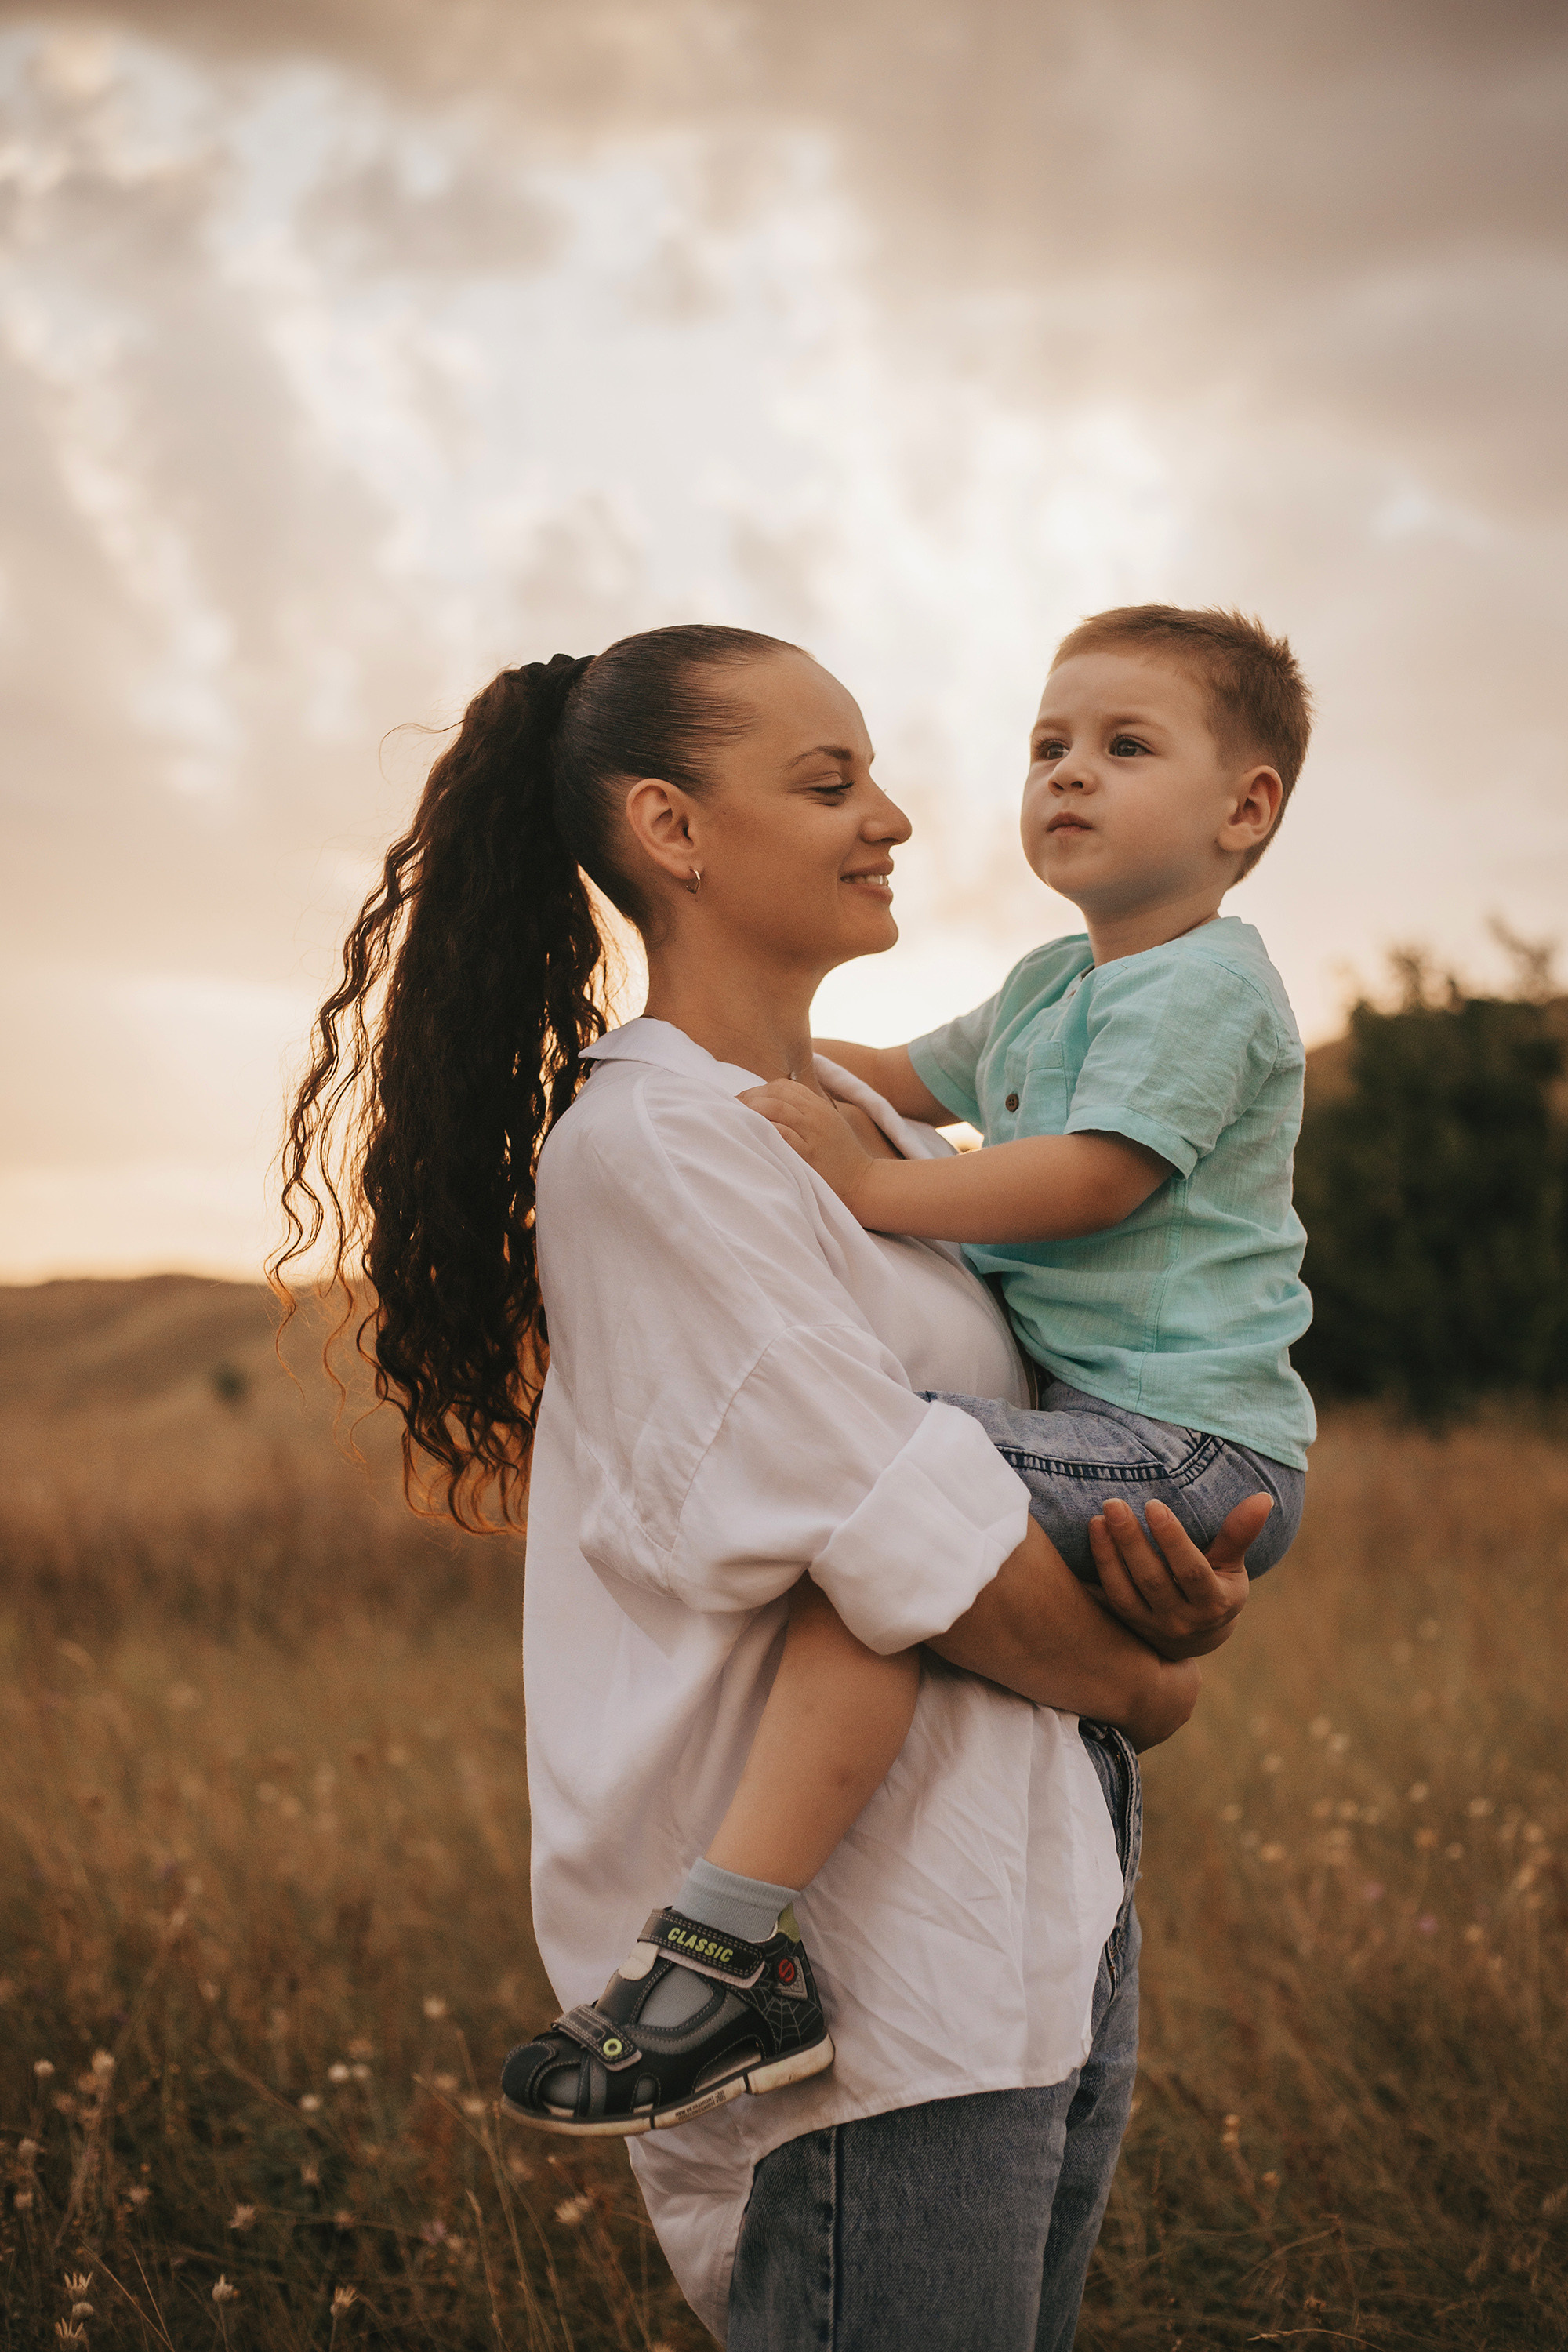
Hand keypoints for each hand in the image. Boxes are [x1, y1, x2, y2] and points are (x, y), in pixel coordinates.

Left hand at [739, 1080, 874, 1213]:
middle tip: (729, 1110)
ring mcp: (813, 1132)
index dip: (758, 1090)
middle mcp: (816, 1114)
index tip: (741, 1102)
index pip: (783, 1085)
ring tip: (734, 1121)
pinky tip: (750, 1135)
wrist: (863, 1183)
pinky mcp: (809, 1153)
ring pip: (776, 1107)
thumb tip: (767, 1109)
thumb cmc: (840, 1157)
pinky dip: (763, 1130)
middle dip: (748, 1098)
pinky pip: (781, 1133)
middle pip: (775, 1092)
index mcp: (819, 1105)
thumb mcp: (826, 1126)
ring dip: (751, 1111)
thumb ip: (803, 1114)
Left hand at [1088, 1491, 1270, 1660]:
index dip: (1172, 1539)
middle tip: (1114, 1503)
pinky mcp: (1130, 1625)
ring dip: (1109, 1553)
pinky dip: (1101, 1567)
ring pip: (1126, 1590)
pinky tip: (1094, 1535)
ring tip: (1099, 1517)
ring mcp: (1153, 1626)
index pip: (1191, 1570)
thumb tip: (1263, 1498)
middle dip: (1132, 1540)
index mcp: (1213, 1603)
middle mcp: (1182, 1620)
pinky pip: (1111, 1596)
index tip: (1153, 1505)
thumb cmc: (1217, 1588)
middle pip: (1153, 1579)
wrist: (1196, 1637)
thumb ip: (1239, 1534)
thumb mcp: (1232, 1566)